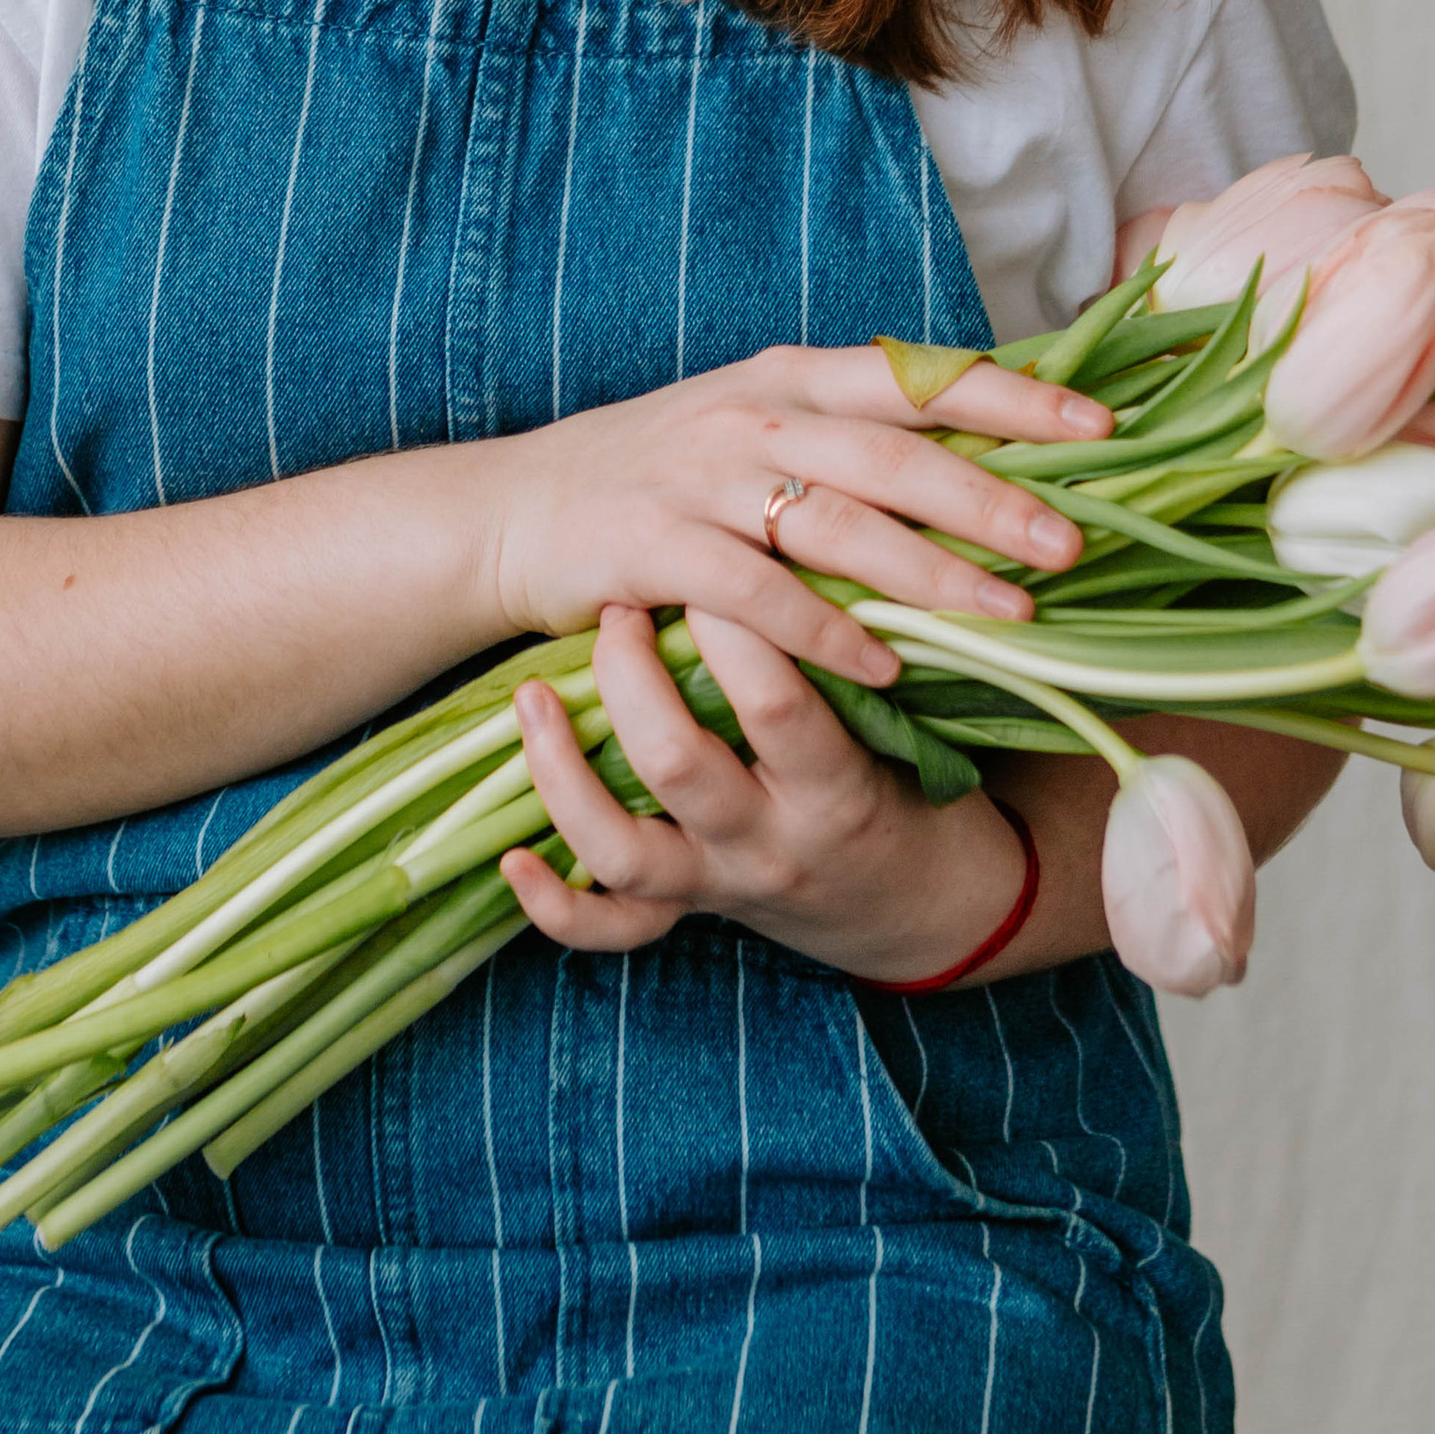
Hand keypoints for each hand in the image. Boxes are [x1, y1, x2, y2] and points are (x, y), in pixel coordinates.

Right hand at [479, 343, 1110, 696]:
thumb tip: (990, 455)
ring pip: (838, 523)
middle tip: (1075, 545)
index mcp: (793, 377)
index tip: (1105, 428)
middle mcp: (755, 415)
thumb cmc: (660, 479)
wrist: (516, 511)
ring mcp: (701, 479)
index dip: (1016, 398)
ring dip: (932, 573)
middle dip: (994, 498)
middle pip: (896, 454)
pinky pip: (757, 594)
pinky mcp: (655, 547)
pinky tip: (886, 666)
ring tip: (1013, 615)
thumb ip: (856, 438)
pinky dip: (825, 633)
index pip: (923, 377)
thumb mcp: (758, 430)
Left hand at [502, 601, 1042, 983]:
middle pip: (677, 763)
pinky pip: (609, 928)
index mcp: (836, 788)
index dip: (733, 625)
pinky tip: (512, 856)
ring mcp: (717, 880)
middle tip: (624, 602)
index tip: (711, 550)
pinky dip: (555, 903)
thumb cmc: (910, 777)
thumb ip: (862, 634)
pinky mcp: (683, 909)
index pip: (776, 703)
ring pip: (621, 846)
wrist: (922, 901)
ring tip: (533, 694)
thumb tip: (837, 505)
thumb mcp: (907, 717)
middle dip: (633, 676)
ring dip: (562, 770)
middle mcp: (769, 840)